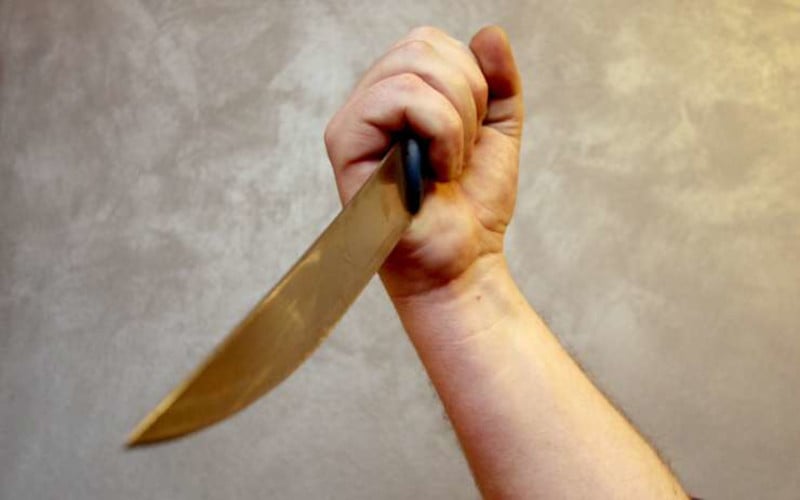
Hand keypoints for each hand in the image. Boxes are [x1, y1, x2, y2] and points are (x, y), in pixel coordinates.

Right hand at [324, 26, 523, 298]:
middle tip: (462, 150)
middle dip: (466, 98)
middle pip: (421, 46)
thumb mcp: (498, 133)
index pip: (429, 43)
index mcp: (399, 97)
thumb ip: (499, 82)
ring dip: (455, 121)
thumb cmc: (471, 207)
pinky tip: (435, 171)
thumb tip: (489, 33)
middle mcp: (370, 104)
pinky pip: (401, 97)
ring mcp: (354, 122)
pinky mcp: (345, 143)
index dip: (469, 79)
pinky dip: (439, 131)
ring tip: (447, 164)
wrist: (462, 261)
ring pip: (414, 67)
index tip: (473, 133)